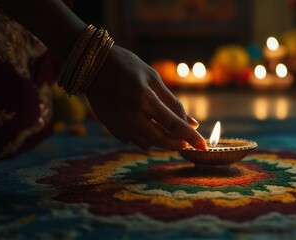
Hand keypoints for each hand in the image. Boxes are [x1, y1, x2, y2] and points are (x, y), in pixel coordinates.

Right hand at [86, 45, 206, 149]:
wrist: (92, 64)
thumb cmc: (127, 66)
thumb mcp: (153, 78)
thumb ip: (172, 102)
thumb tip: (192, 123)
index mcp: (144, 98)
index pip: (174, 124)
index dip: (191, 137)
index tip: (203, 146)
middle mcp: (130, 115)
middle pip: (161, 140)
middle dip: (178, 143)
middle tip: (186, 140)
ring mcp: (118, 122)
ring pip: (146, 143)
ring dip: (160, 140)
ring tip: (166, 130)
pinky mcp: (109, 126)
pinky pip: (131, 139)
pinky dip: (143, 136)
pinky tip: (145, 125)